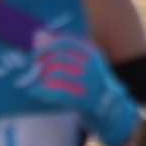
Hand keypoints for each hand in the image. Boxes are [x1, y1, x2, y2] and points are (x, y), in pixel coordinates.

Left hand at [28, 33, 143, 145]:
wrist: (112, 111)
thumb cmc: (92, 86)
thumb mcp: (84, 64)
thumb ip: (62, 49)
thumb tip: (38, 34)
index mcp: (92, 53)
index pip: (65, 42)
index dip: (46, 46)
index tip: (34, 55)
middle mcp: (92, 65)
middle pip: (57, 57)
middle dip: (40, 64)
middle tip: (32, 71)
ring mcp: (88, 82)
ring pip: (55, 73)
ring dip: (41, 78)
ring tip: (36, 83)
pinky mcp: (84, 99)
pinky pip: (56, 91)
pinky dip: (40, 91)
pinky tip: (33, 92)